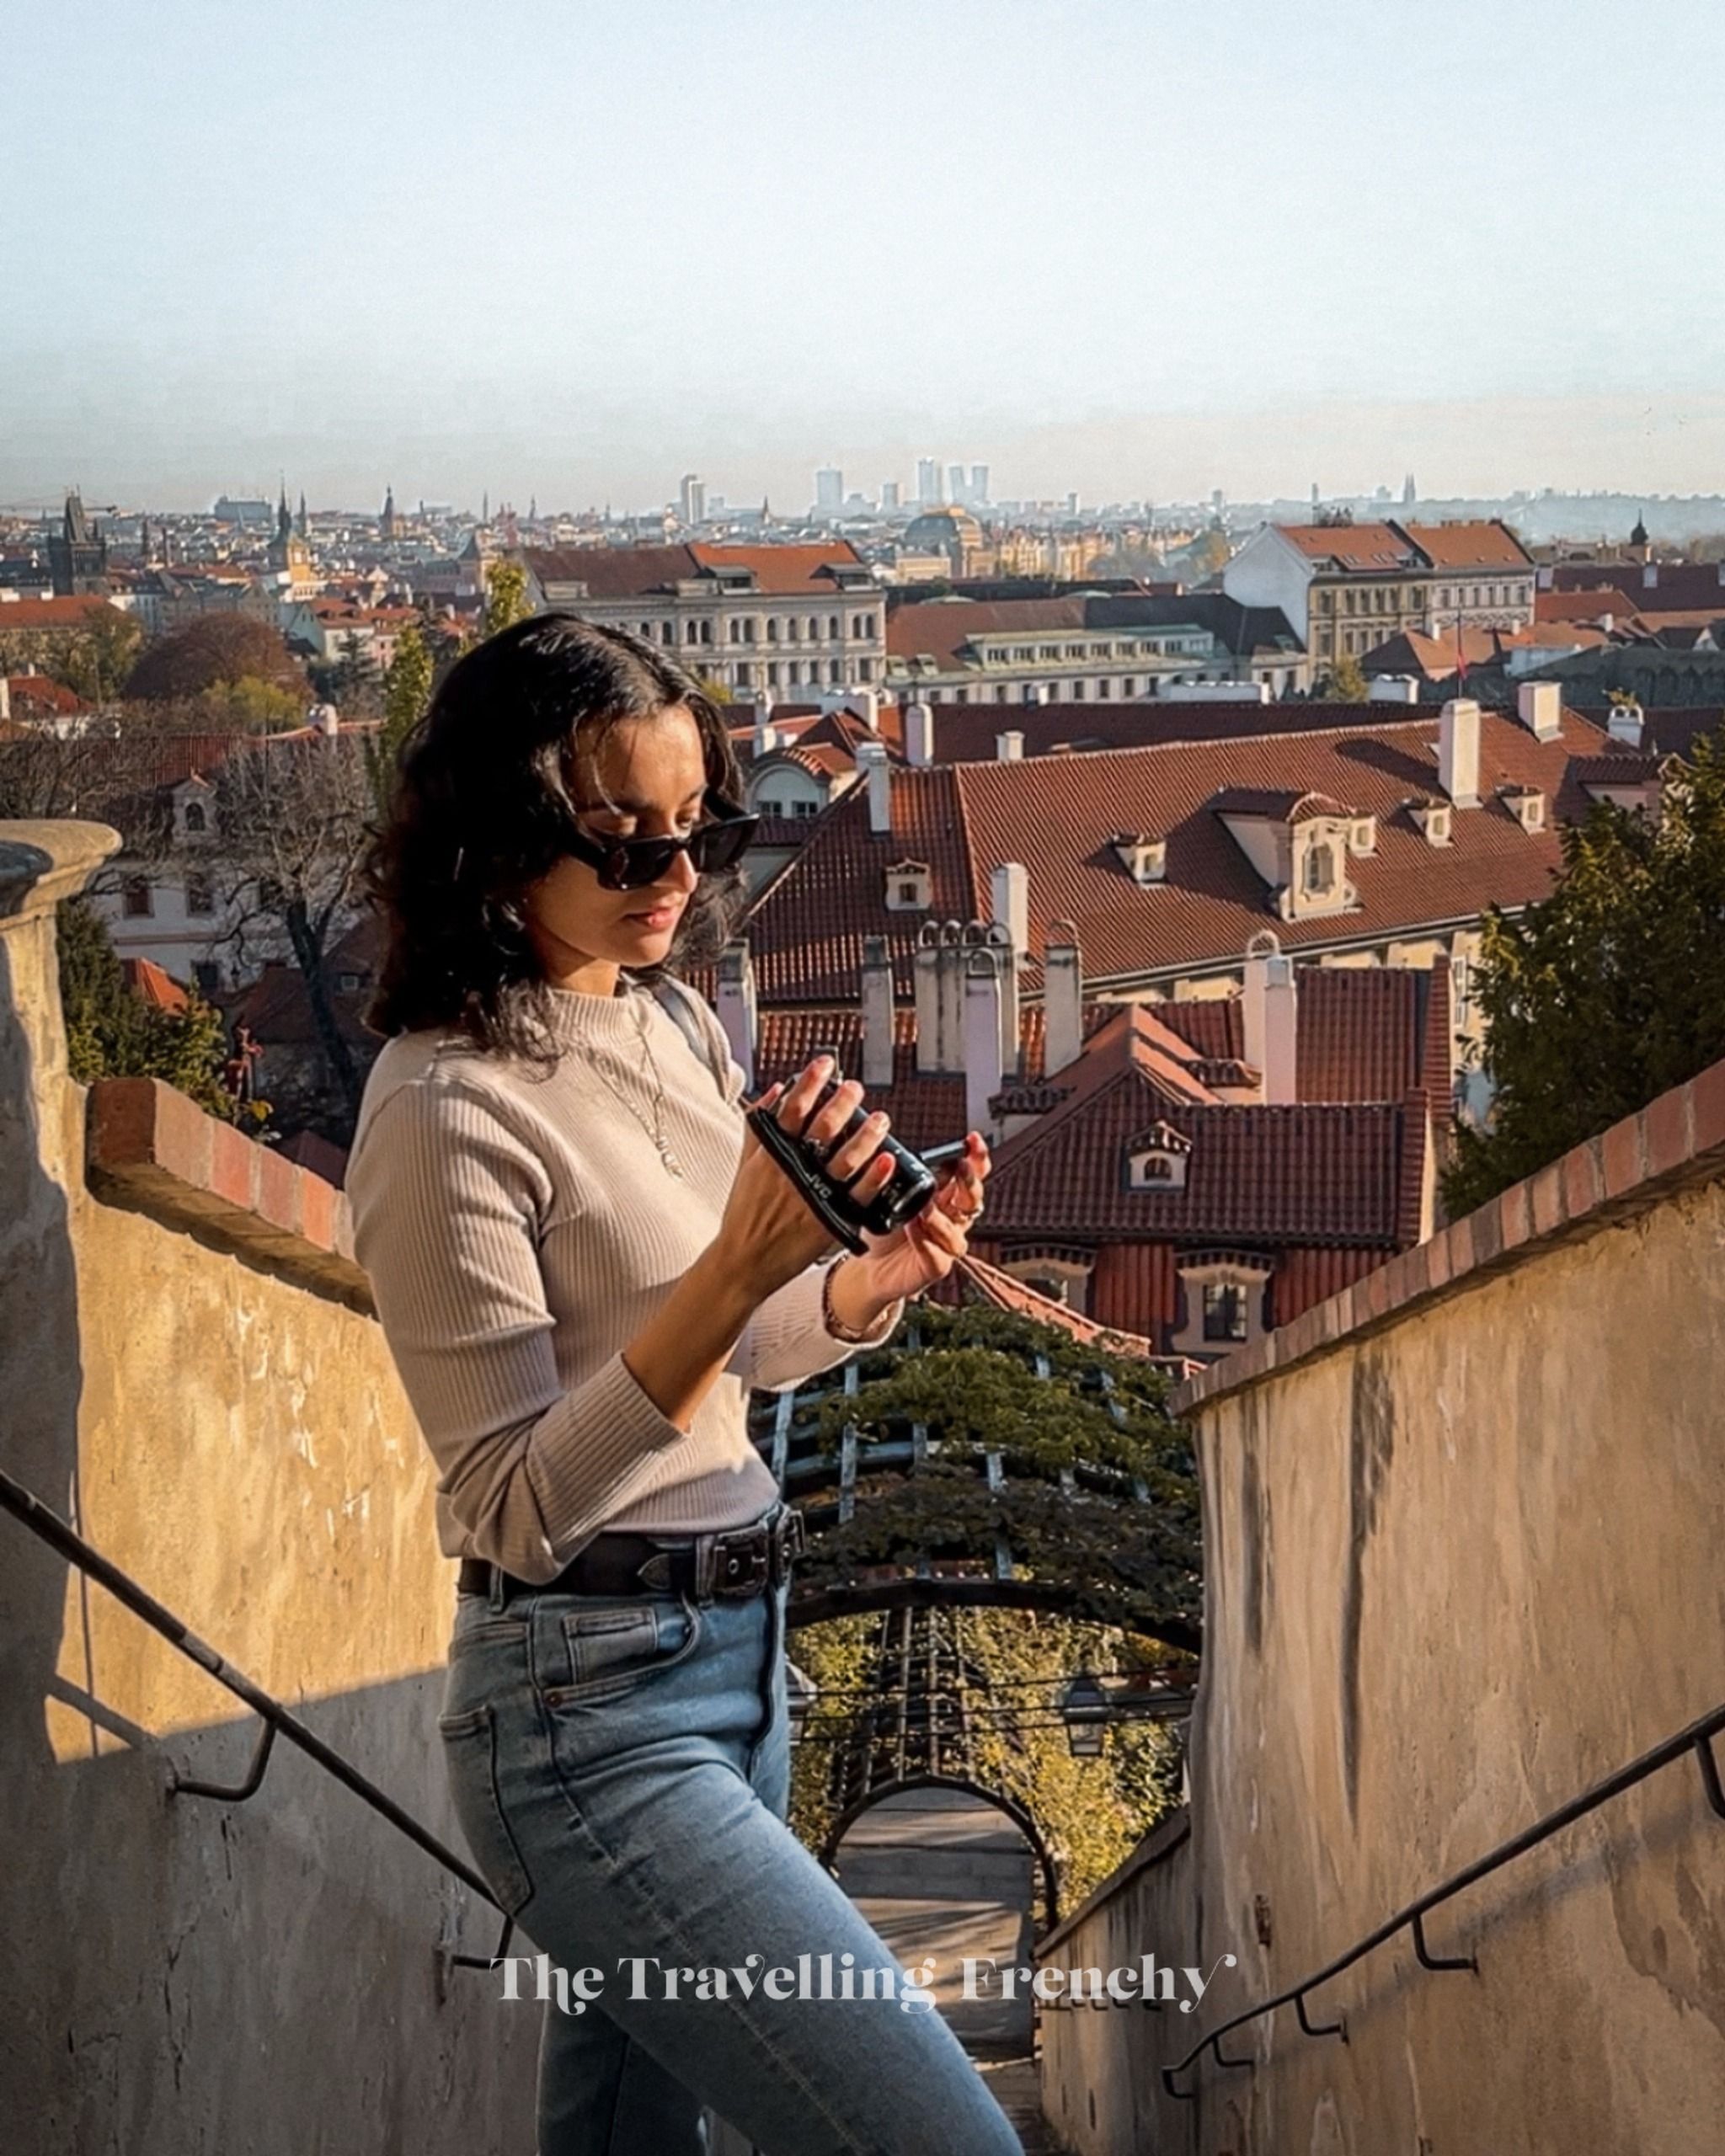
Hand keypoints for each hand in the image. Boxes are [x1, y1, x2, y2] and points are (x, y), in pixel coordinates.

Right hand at [715, 1053, 903, 1300]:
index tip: (826, 1064)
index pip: (793, 1109)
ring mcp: (813, 1195)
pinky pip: (857, 1197)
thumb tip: (775, 1090)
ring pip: (846, 1159)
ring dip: (866, 1135)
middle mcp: (793, 1171)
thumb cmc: (744, 1212)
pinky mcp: (828, 1220)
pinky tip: (887, 1160)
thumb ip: (759, 1127)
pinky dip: (873, 1178)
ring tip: (881, 1119)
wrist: (743, 1261)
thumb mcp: (746, 1164)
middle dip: (843, 1103)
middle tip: (856, 1088)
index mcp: (772, 1154)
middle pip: (823, 1128)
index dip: (811, 1083)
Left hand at [848, 1130, 991, 1304]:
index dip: (976, 1158)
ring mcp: (947, 1245)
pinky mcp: (936, 1267)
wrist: (869, 1264)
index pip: (971, 1175)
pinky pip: (937, 1255)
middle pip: (973, 1200)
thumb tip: (905, 1153)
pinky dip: (925, 1241)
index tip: (972, 1140)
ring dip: (940, 1216)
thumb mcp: (892, 1194)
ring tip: (924, 1207)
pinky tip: (912, 1229)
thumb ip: (906, 1177)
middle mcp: (953, 1220)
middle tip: (960, 1166)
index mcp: (947, 1197)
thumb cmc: (884, 1227)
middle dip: (969, 1181)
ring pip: (956, 1231)